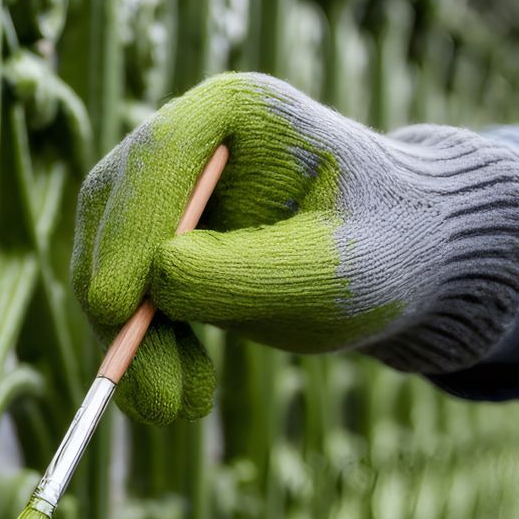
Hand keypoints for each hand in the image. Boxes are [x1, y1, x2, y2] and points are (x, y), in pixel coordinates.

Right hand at [71, 72, 518, 424]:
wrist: (408, 262)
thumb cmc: (388, 247)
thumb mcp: (333, 270)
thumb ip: (248, 272)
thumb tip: (156, 283)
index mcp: (236, 109)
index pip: (158, 157)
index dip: (127, 232)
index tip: (116, 309)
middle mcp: (188, 141)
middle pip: (114, 214)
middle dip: (120, 305)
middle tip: (137, 380)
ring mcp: (167, 194)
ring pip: (109, 265)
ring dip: (132, 344)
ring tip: (176, 409)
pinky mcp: (160, 245)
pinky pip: (128, 301)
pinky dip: (146, 353)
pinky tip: (183, 398)